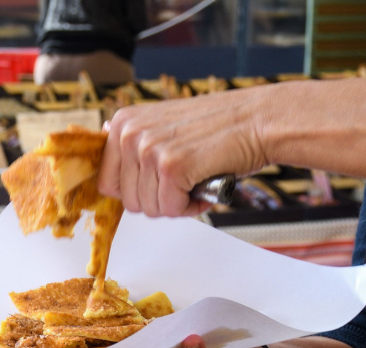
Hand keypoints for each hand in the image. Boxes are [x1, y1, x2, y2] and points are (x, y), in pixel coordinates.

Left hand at [97, 89, 273, 216]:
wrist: (259, 120)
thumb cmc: (216, 128)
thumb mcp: (162, 127)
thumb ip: (134, 145)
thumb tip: (108, 170)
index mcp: (123, 123)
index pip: (106, 182)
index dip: (136, 191)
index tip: (156, 184)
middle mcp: (130, 133)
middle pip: (128, 201)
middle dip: (158, 200)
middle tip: (184, 182)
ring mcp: (149, 149)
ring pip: (149, 208)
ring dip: (176, 203)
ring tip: (196, 180)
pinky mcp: (172, 166)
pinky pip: (170, 209)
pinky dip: (190, 207)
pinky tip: (204, 185)